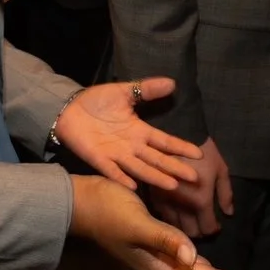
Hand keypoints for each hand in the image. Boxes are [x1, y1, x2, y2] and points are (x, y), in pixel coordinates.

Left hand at [56, 78, 202, 190]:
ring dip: (155, 177)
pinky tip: (133, 186)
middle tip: (194, 178)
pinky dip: (121, 178)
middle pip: (157, 159)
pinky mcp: (99, 159)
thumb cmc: (97, 101)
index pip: (165, 141)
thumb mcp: (124, 92)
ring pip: (140, 168)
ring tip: (172, 185)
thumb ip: (146, 89)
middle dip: (175, 168)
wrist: (69, 108)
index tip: (200, 154)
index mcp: (139, 131)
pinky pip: (112, 171)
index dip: (181, 147)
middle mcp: (132, 146)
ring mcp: (116, 154)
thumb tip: (173, 83)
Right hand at [70, 175, 249, 269]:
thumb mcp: (138, 224)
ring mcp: (154, 257)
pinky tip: (207, 268)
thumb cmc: (109, 212)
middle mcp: (156, 267)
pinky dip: (199, 267)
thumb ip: (165, 239)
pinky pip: (182, 263)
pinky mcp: (152, 244)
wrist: (83, 202)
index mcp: (154, 267)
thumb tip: (192, 258)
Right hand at [150, 136, 233, 237]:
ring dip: (183, 227)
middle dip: (199, 231)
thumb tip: (228, 213)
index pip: (207, 229)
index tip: (216, 224)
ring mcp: (165, 201)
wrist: (179, 133)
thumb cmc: (204, 151)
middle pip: (190, 232)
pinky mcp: (153, 194)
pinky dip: (170, 217)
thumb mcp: (221, 170)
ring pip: (174, 227)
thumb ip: (225, 194)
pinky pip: (161, 215)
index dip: (214, 229)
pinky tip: (175, 211)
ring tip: (189, 219)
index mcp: (200, 201)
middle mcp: (181, 206)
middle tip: (202, 223)